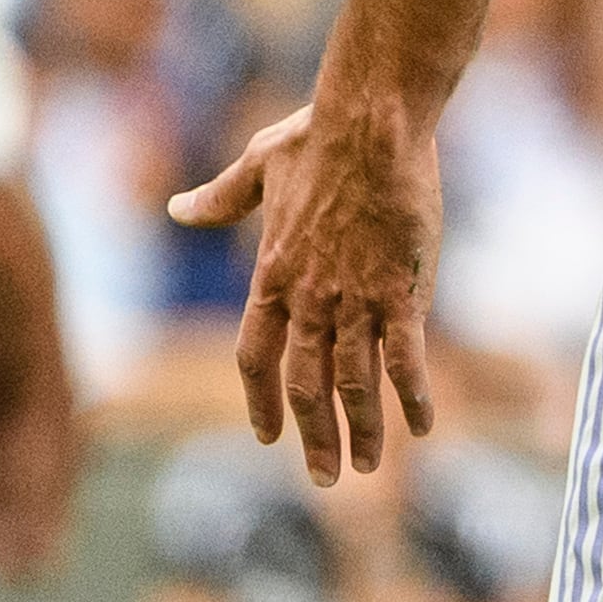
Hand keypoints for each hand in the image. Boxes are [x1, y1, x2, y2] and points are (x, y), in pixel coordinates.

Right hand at [0, 176, 78, 576]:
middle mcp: (11, 320)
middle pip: (29, 429)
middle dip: (23, 497)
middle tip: (24, 564)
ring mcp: (24, 308)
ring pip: (45, 419)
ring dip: (36, 488)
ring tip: (30, 555)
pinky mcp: (27, 295)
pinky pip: (47, 381)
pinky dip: (45, 444)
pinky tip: (42, 492)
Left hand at [169, 101, 441, 486]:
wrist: (370, 122)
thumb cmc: (318, 136)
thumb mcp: (258, 166)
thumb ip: (219, 198)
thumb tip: (176, 208)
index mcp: (273, 275)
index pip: (256, 357)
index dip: (261, 403)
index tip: (269, 437)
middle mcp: (309, 298)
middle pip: (305, 385)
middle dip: (315, 437)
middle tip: (324, 479)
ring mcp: (355, 298)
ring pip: (354, 382)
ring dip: (361, 430)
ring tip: (367, 468)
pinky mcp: (399, 289)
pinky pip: (404, 357)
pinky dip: (413, 395)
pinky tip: (426, 425)